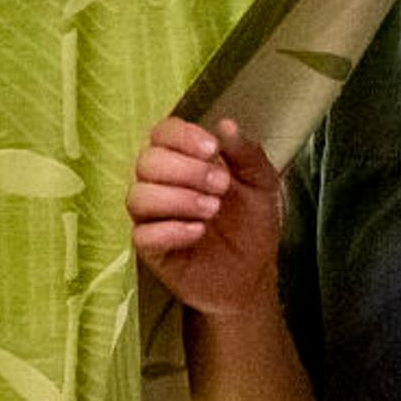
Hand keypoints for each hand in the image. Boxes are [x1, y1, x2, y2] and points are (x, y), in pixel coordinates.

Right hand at [130, 117, 280, 313]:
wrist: (255, 274)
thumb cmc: (252, 225)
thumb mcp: (262, 184)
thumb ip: (247, 154)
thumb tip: (226, 125)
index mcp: (185, 160)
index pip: (163, 133)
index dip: (182, 136)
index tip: (211, 148)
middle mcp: (162, 184)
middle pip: (147, 162)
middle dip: (185, 170)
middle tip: (221, 186)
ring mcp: (153, 217)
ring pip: (138, 196)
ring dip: (178, 199)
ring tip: (212, 209)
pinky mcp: (152, 249)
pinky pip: (142, 235)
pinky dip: (171, 230)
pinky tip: (198, 232)